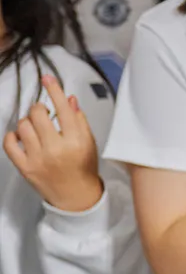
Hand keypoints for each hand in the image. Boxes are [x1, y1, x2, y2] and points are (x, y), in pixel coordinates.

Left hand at [4, 75, 101, 211]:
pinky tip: (20, 137)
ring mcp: (38, 158)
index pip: (63, 108)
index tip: (47, 78)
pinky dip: (12, 135)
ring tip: (35, 128)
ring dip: (27, 122)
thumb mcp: (89, 142)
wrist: (76, 196)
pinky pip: (9, 143)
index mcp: (76, 141)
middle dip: (38, 109)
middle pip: (38, 114)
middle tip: (42, 112)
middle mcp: (57, 149)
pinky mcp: (25, 167)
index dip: (53, 90)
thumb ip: (78, 120)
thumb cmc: (83, 167)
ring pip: (23, 126)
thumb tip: (68, 99)